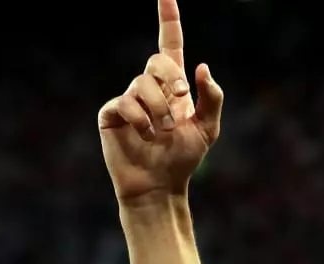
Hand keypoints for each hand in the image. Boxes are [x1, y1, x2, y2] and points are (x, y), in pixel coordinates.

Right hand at [99, 0, 223, 203]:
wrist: (161, 184)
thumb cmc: (183, 158)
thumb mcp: (208, 128)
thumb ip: (211, 98)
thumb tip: (202, 66)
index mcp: (172, 86)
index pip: (169, 44)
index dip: (168, 18)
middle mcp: (148, 87)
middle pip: (158, 62)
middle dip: (172, 79)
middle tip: (181, 100)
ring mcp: (128, 98)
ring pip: (143, 84)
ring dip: (161, 110)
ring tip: (164, 132)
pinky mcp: (112, 112)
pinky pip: (127, 103)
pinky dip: (143, 121)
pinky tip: (146, 136)